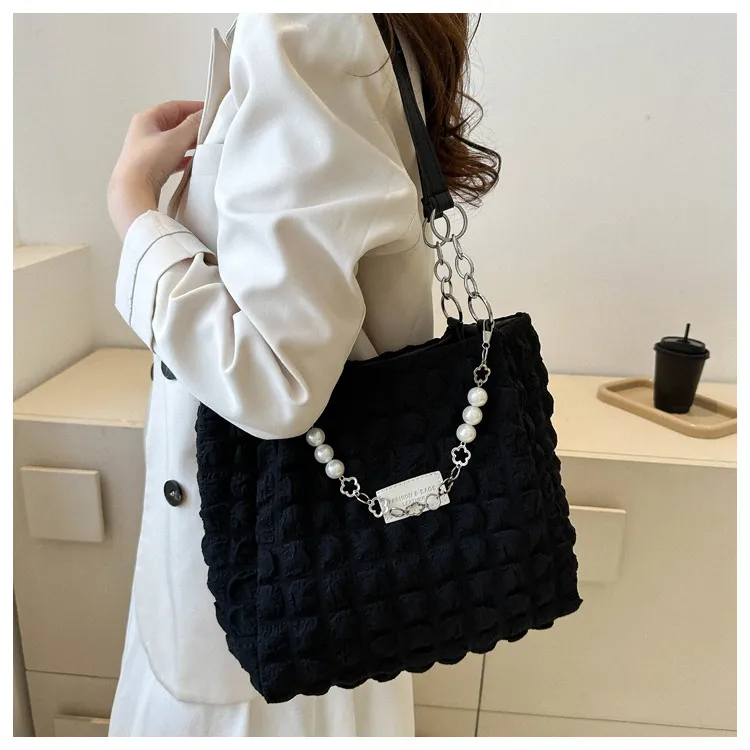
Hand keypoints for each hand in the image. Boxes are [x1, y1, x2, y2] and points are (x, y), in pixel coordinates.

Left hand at [107, 100, 203, 239]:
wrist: (132, 190)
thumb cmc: (150, 160)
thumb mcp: (175, 139)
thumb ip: (192, 125)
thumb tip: (204, 114)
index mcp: (147, 119)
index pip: (174, 107)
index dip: (193, 107)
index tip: (211, 111)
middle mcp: (145, 131)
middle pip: (174, 123)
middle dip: (193, 125)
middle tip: (212, 129)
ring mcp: (148, 149)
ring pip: (174, 140)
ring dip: (189, 141)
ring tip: (206, 144)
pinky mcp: (152, 165)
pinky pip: (172, 156)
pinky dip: (184, 156)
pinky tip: (194, 161)